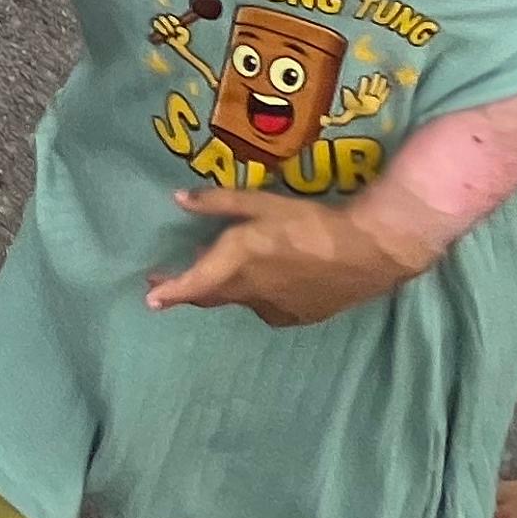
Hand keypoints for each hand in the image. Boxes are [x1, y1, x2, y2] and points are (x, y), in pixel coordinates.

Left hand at [145, 189, 424, 325]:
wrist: (366, 252)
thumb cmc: (310, 221)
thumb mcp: (262, 203)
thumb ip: (219, 203)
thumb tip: (179, 199)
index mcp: (237, 263)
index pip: (194, 284)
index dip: (170, 292)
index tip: (150, 298)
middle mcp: (250, 293)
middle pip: (212, 295)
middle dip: (188, 288)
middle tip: (168, 279)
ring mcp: (274, 309)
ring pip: (239, 299)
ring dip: (226, 286)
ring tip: (224, 266)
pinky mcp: (297, 317)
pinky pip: (265, 305)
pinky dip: (256, 292)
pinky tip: (270, 276)